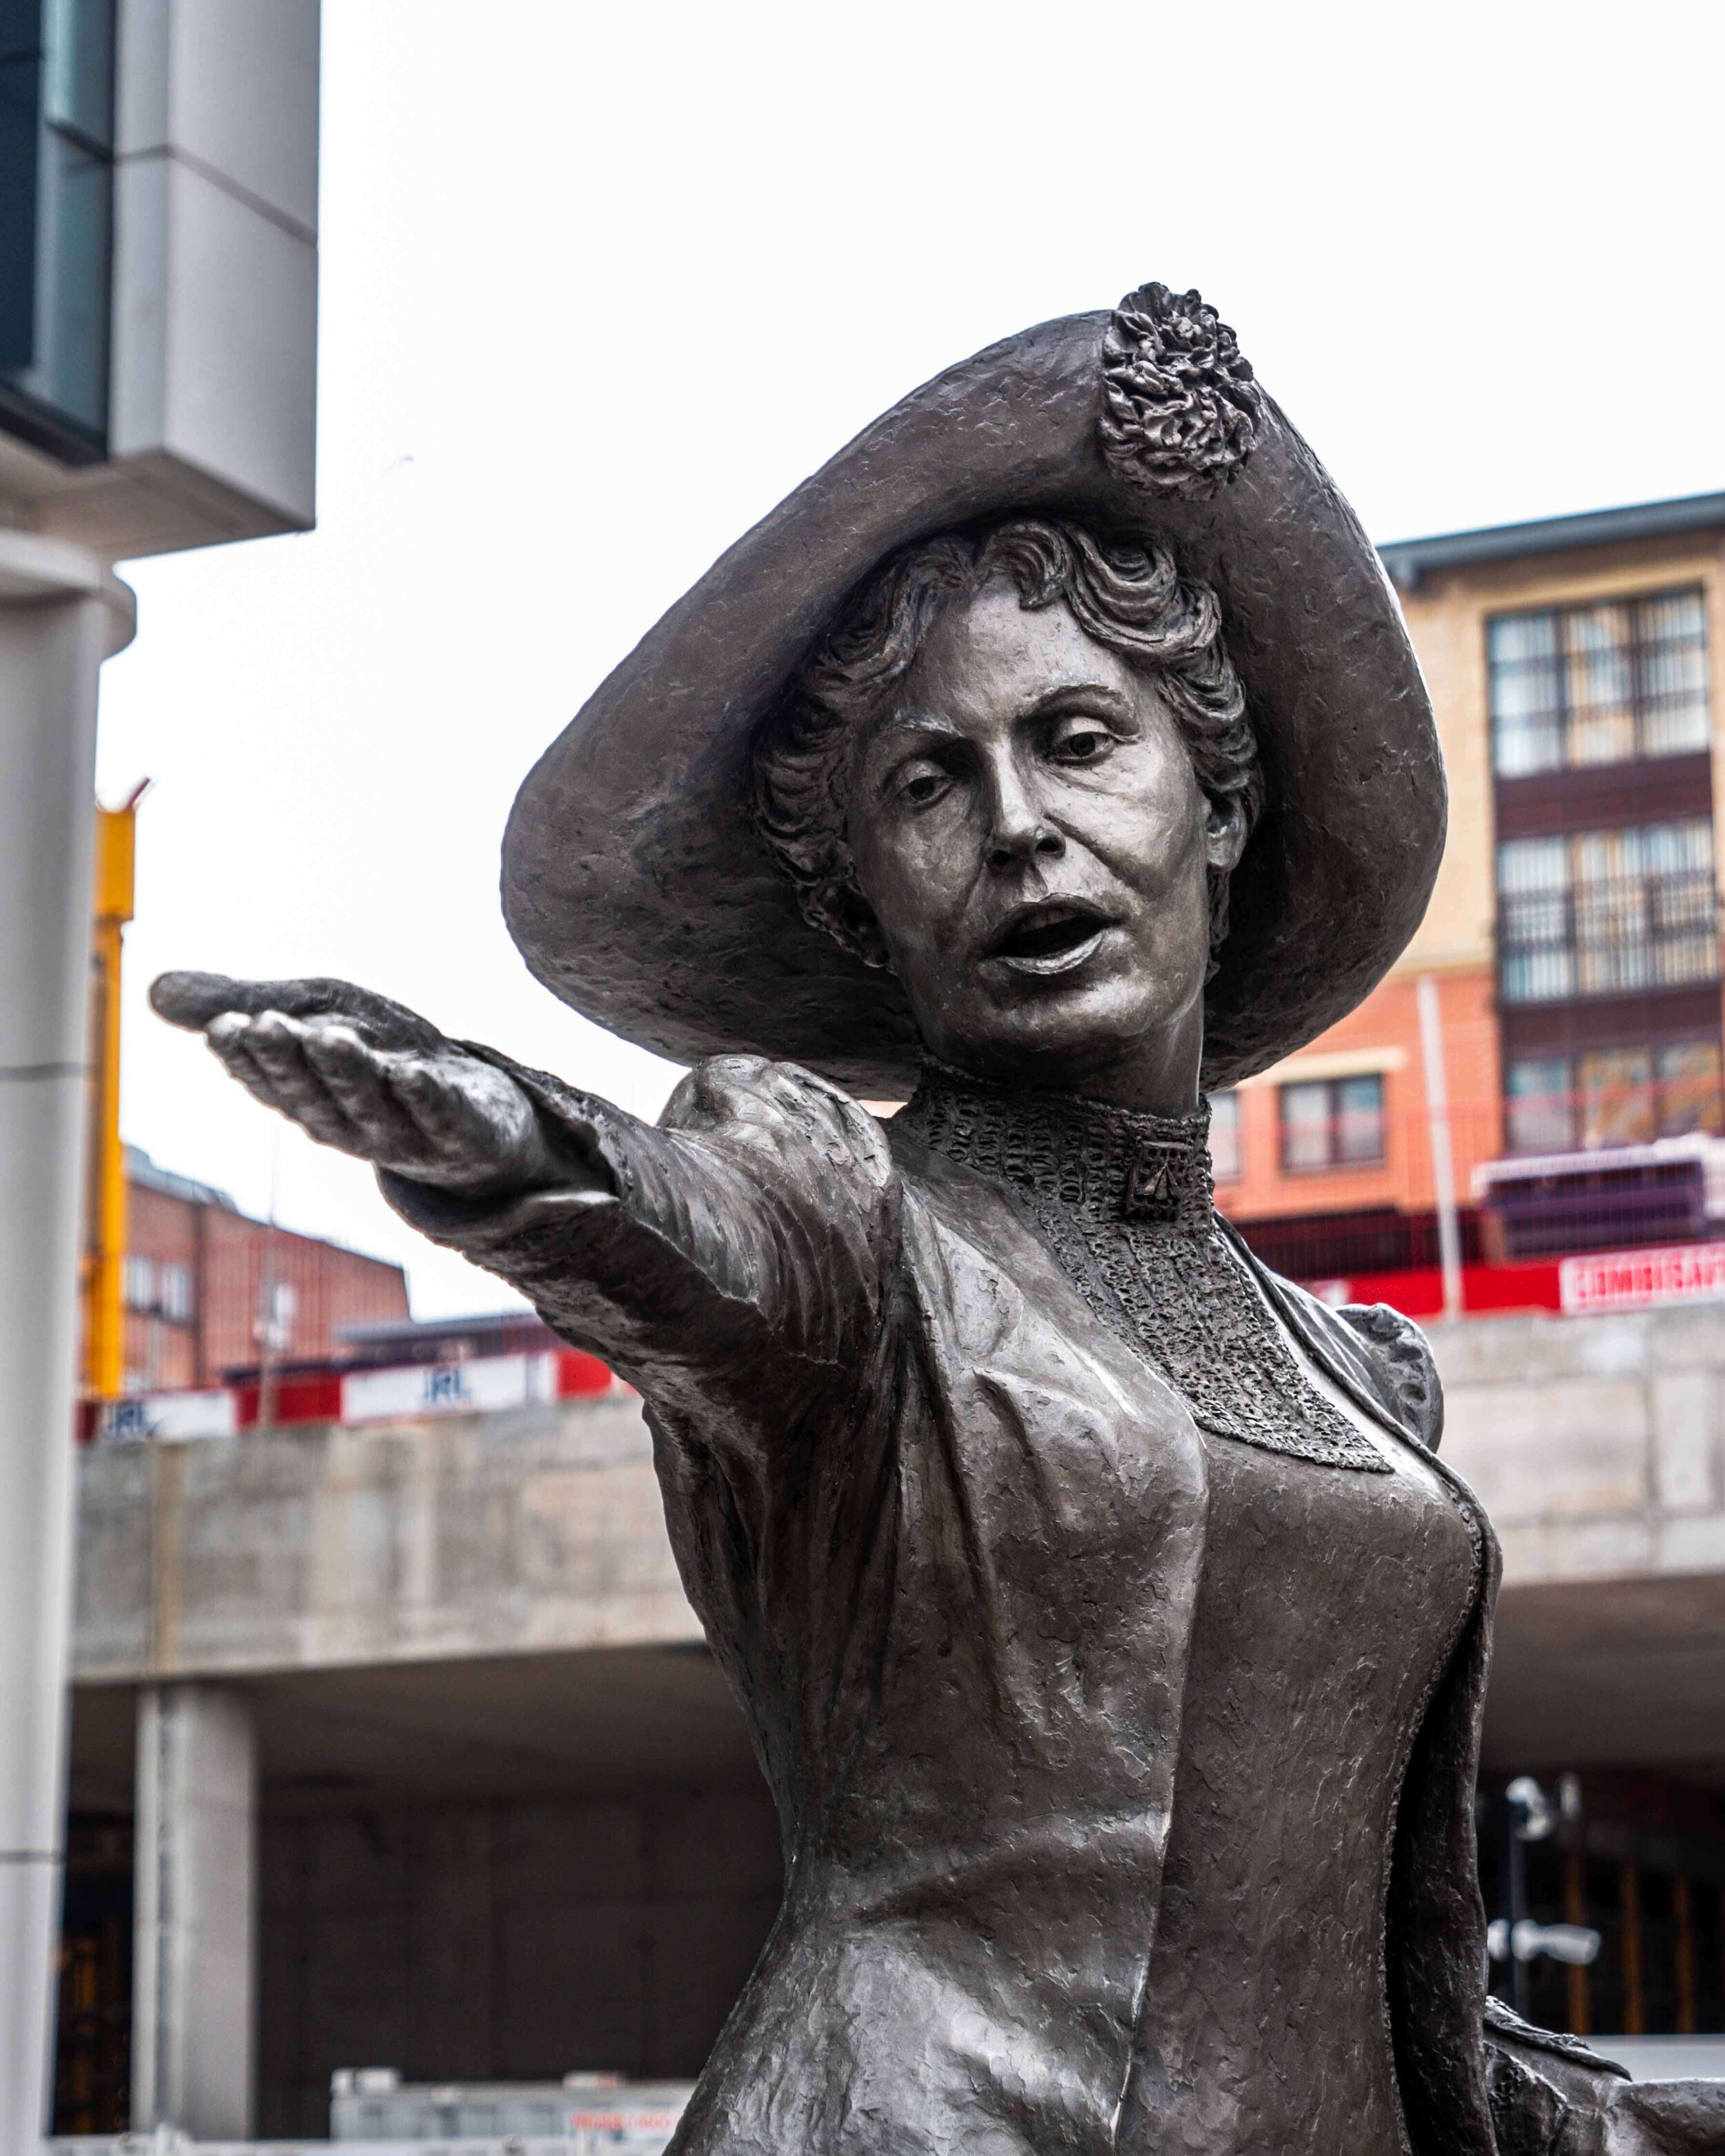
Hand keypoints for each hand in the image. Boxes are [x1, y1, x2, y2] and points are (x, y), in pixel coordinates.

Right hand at [150, 972, 556, 1197]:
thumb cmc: (386, 1064)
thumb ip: (250, 1006)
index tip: (224, 1026)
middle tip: (266, 1024)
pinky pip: (440, 1117)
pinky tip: (410, 1073)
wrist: (482, 1116)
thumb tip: (152, 990)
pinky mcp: (462, 1131)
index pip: (271, 1081)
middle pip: (315, 1094)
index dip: (247, 1058)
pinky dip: (424, 1098)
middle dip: (290, 1061)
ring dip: (349, 1073)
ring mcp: (408, 1132)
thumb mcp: (317, 1019)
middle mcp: (353, 1122)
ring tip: (328, 1035)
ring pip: (371, 1105)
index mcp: (311, 1100)